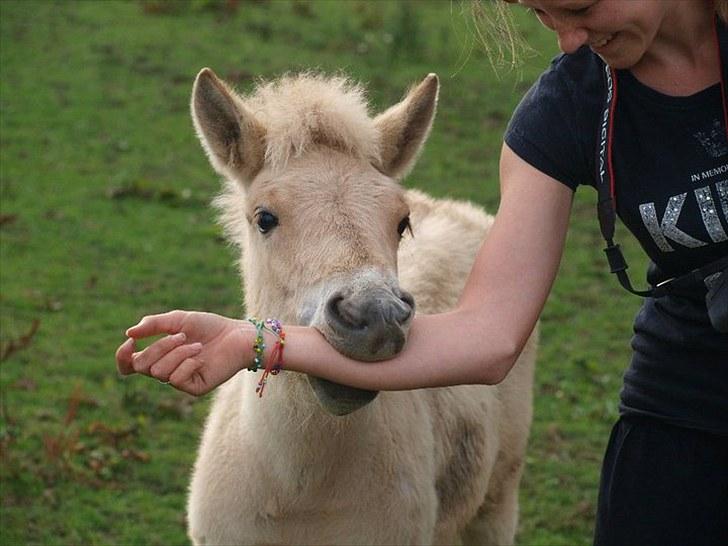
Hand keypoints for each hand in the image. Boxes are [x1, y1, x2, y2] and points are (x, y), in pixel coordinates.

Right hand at [115, 310, 248, 395]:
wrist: (237, 335)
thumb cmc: (210, 327)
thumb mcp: (178, 320)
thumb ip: (153, 325)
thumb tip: (128, 333)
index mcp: (159, 355)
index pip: (129, 365)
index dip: (123, 357)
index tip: (131, 341)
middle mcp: (166, 370)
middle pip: (143, 365)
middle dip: (159, 347)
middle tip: (182, 336)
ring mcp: (180, 381)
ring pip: (159, 372)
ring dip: (178, 353)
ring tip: (198, 345)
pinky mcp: (194, 388)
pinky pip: (176, 380)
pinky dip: (187, 364)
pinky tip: (202, 358)